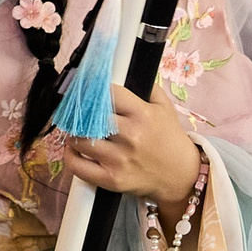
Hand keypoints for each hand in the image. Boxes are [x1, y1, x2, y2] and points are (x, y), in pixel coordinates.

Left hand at [60, 87, 203, 218]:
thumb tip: (122, 71)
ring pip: (79, 140)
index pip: (107, 93)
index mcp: (142, 114)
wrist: (180, 175)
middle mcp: (129, 136)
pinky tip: (74, 149)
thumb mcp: (164, 107)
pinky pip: (78, 166)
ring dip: (73, 133)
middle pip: (89, 117)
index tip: (87, 89)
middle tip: (76, 111)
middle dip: (80, 112)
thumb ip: (145, 87)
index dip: (93, 89)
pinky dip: (70, 156)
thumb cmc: (169, 138)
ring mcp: (119, 159)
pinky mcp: (111, 179)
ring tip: (76, 130)